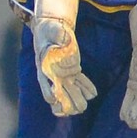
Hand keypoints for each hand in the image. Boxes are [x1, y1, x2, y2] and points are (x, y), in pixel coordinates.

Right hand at [25, 0, 96, 116]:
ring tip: (83, 107)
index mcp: (43, 66)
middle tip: (74, 110)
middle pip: (58, 91)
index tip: (55, 99)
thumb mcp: (52, 29)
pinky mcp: (72, 70)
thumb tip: (65, 40)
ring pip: (69, 89)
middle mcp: (52, 73)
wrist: (51, 27)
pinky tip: (93, 94)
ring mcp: (62, 73)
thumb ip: (57, 34)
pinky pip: (79, 81)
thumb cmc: (48, 29)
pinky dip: (85, 87)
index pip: (44, 83)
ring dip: (76, 98)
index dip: (49, 92)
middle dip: (65, 101)